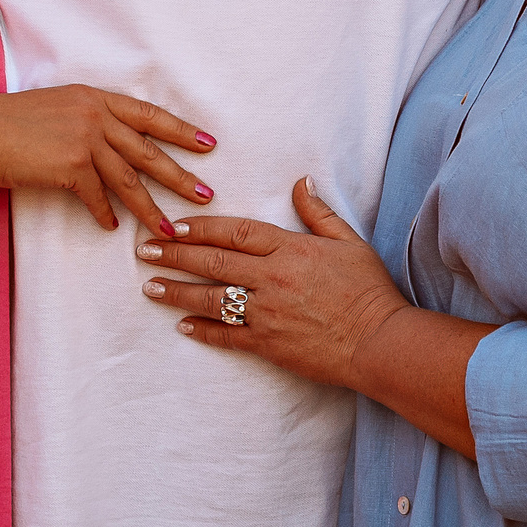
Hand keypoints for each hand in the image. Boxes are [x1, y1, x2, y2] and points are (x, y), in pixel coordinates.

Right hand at [0, 85, 215, 238]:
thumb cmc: (6, 122)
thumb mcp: (54, 107)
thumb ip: (84, 119)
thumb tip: (106, 143)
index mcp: (93, 97)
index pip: (148, 114)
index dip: (180, 130)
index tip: (206, 142)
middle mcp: (94, 115)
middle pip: (149, 149)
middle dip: (180, 174)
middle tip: (206, 193)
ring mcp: (84, 140)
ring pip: (129, 180)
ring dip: (151, 208)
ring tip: (169, 229)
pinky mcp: (70, 167)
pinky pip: (97, 197)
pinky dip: (105, 214)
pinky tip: (112, 228)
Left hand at [138, 177, 409, 388]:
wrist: (380, 342)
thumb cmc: (369, 291)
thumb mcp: (349, 242)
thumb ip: (319, 213)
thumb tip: (301, 182)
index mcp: (290, 249)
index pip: (236, 231)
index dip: (202, 227)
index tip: (175, 224)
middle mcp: (272, 278)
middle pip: (214, 261)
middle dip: (176, 254)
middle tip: (146, 249)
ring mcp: (267, 313)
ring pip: (212, 299)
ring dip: (178, 291)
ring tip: (151, 287)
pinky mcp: (269, 345)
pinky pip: (228, 336)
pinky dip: (203, 330)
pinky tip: (183, 325)